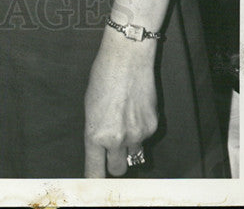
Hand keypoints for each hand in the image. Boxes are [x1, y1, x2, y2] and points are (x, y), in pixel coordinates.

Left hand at [84, 31, 158, 177]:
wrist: (128, 58)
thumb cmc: (103, 76)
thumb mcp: (90, 106)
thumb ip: (96, 131)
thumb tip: (102, 148)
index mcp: (95, 134)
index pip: (94, 170)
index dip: (95, 180)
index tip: (94, 186)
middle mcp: (117, 139)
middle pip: (118, 169)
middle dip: (115, 162)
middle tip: (113, 148)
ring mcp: (137, 134)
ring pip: (134, 154)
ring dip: (130, 145)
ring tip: (125, 119)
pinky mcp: (153, 127)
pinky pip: (146, 137)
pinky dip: (141, 129)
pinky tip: (136, 108)